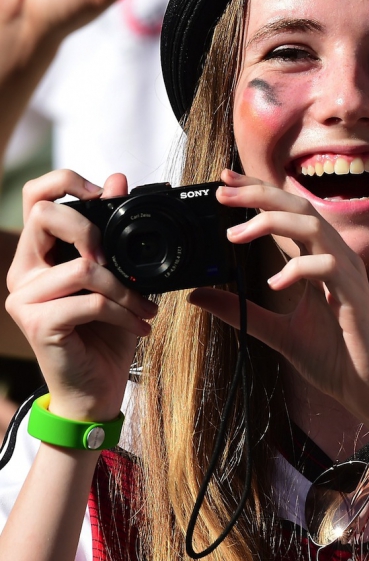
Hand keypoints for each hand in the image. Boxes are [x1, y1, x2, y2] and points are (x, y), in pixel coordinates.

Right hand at [5, 170, 157, 421]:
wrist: (98, 388)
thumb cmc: (105, 332)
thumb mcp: (117, 276)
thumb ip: (113, 231)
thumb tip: (117, 179)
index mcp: (40, 254)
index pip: (36, 197)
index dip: (65, 181)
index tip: (102, 192)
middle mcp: (24, 271)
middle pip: (44, 215)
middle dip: (91, 230)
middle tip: (118, 262)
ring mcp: (25, 298)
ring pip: (81, 266)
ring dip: (125, 289)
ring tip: (145, 307)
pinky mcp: (38, 323)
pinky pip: (90, 302)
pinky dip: (123, 311)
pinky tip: (139, 325)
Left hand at [189, 170, 368, 437]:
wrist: (367, 390)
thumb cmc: (332, 357)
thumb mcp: (274, 331)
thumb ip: (240, 311)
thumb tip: (197, 296)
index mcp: (317, 258)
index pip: (286, 213)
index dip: (257, 193)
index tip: (224, 181)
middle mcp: (334, 256)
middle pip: (299, 206)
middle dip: (259, 195)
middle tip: (221, 192)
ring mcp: (347, 272)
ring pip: (313, 225)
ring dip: (272, 222)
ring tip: (236, 234)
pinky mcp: (354, 294)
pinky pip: (327, 267)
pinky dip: (297, 269)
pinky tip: (274, 283)